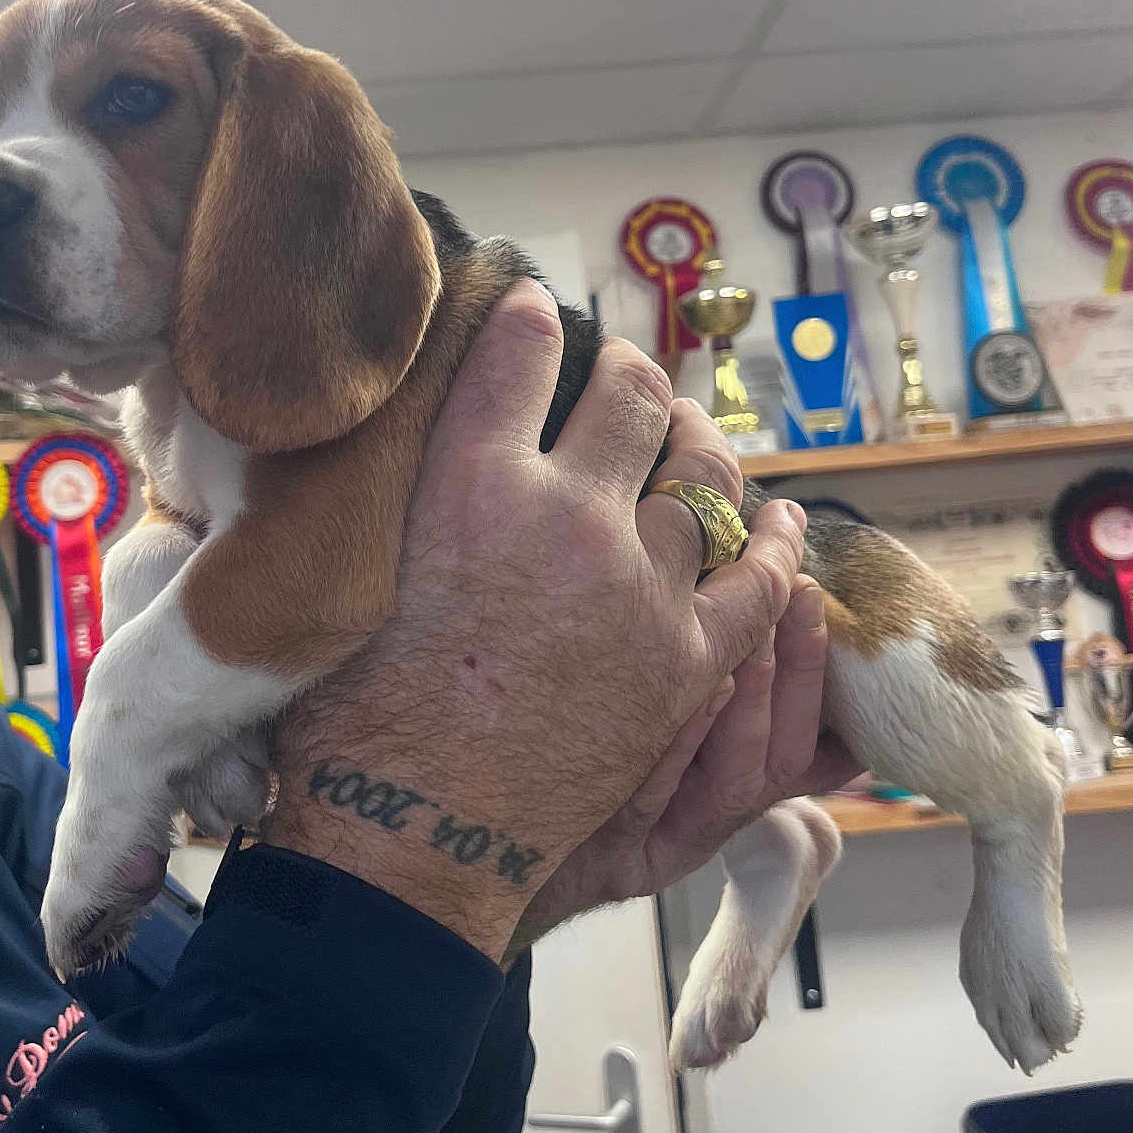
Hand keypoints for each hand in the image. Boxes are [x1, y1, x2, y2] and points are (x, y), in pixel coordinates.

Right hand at [264, 281, 807, 963]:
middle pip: (629, 396)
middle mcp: (565, 512)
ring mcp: (636, 585)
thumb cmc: (355, 707)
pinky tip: (778, 518)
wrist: (409, 829)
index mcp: (471, 479)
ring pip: (701, 474)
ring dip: (699, 440)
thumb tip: (406, 439)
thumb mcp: (353, 569)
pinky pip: (755, 579)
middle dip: (629, 368)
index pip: (517, 351)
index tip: (537, 303)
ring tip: (691, 432)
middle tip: (624, 372)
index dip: (530, 314)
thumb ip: (401, 490)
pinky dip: (772, 543)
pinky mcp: (685, 661)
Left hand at [504, 574, 860, 959]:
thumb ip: (691, 660)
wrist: (493, 844)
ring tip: (747, 632)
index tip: (812, 587)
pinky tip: (681, 691)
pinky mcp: (615, 858)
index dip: (819, 668)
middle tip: (793, 588)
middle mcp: (710, 817)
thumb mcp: (642, 717)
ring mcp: (666, 840)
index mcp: (734, 786)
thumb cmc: (569, 760)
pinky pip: (651, 800)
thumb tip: (737, 579)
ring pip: (729, 779)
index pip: (812, 737)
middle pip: (782, 752)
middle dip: (798, 667)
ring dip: (747, 702)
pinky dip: (673, 746)